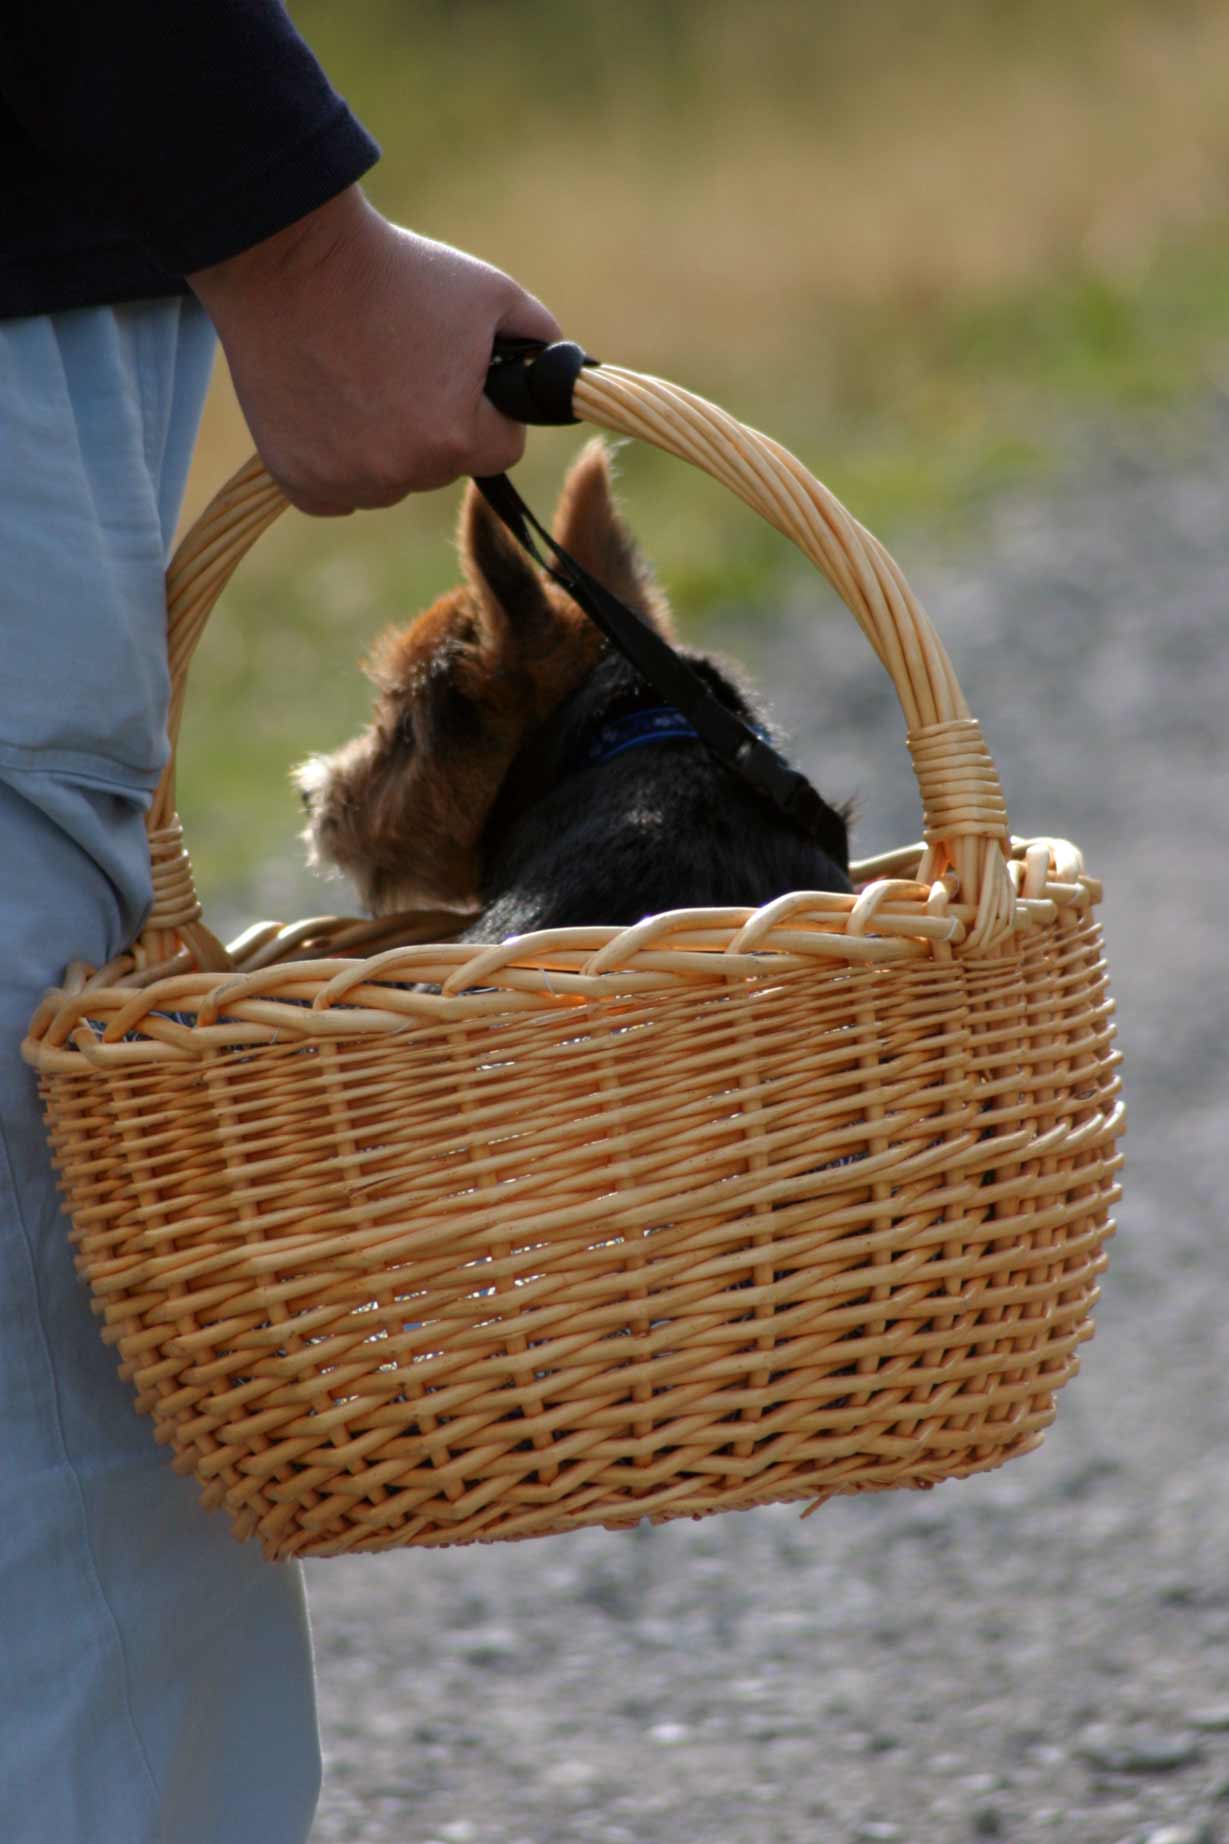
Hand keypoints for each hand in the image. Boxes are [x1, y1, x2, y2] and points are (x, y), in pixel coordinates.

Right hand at [187, 186, 560, 514]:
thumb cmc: (396, 272)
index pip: (502, 448)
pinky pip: (339, 490)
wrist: (288, 259)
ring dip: (386, 446)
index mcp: (455, 440)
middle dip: (435, 425)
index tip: (462, 373)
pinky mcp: (300, 483)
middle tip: (401, 363)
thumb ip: (542, 338)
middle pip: (443, 466)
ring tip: (359, 377)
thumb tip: (561, 372)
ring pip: (391, 481)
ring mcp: (345, 483)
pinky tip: (327, 406)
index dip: (490, 408)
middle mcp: (399, 476)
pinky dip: (337, 459)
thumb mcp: (492, 292)